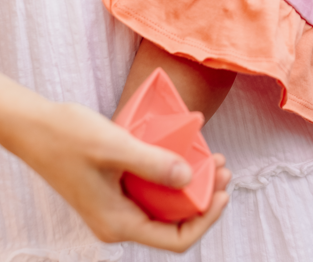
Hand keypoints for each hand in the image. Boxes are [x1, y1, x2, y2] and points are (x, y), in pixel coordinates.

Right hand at [1, 77, 229, 250]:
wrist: (34, 128)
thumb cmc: (69, 136)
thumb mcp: (116, 146)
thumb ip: (153, 163)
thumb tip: (188, 179)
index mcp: (118, 223)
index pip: (175, 239)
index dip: (205, 219)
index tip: (223, 189)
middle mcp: (117, 223)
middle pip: (172, 224)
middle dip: (203, 198)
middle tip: (222, 166)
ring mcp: (113, 208)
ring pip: (162, 207)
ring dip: (189, 186)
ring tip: (211, 158)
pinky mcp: (111, 192)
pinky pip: (149, 192)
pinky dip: (170, 176)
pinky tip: (183, 154)